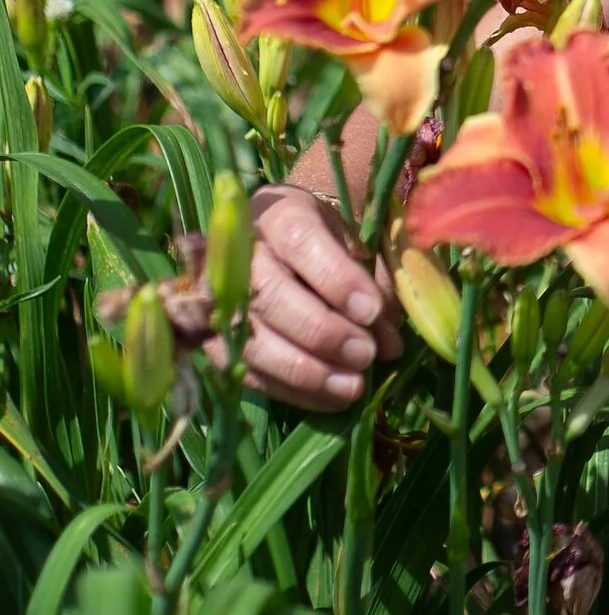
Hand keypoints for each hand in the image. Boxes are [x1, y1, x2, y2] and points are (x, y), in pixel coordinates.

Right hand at [207, 184, 402, 411]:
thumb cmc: (333, 236)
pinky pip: (249, 373)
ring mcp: (217, 300)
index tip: (371, 311)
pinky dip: (293, 390)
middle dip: (322, 332)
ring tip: (352, 387)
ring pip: (254, 341)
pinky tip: (331, 400)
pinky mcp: (214, 341)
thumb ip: (375, 283)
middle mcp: (239, 254)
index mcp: (279, 213)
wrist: (287, 238)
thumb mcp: (357, 240)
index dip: (335, 278)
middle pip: (271, 296)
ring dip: (306, 371)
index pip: (301, 243)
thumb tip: (389, 344)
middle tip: (365, 355)